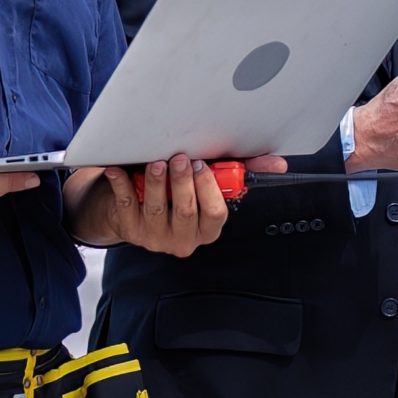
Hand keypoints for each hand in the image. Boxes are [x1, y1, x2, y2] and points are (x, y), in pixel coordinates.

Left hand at [63, 152, 286, 253]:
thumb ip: (239, 173)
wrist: (132, 207)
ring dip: (156, 183)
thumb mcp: (208, 183)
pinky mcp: (130, 229)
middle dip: (182, 182)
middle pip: (185, 211)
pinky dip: (122, 185)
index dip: (208, 189)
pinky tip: (118, 170)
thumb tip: (278, 163)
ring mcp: (154, 237)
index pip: (215, 215)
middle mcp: (182, 238)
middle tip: (179, 158)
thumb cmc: (177, 192)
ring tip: (156, 162)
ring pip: (156, 208)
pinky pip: (125, 205)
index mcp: (206, 229)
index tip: (202, 165)